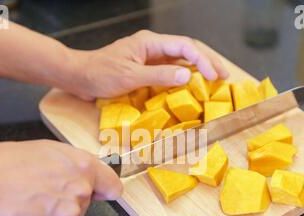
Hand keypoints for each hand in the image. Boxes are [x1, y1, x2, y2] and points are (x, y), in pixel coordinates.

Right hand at [0, 140, 121, 215]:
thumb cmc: (6, 163)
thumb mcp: (47, 151)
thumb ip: (72, 165)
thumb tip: (85, 176)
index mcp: (83, 165)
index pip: (111, 184)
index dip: (107, 189)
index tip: (105, 193)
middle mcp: (81, 189)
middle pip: (85, 203)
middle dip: (67, 201)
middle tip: (41, 192)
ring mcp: (69, 213)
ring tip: (28, 203)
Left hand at [64, 30, 228, 99]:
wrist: (80, 78)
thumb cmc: (100, 74)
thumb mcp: (130, 76)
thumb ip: (159, 76)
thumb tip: (187, 75)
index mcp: (150, 43)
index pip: (184, 46)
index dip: (202, 60)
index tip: (214, 75)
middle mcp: (152, 48)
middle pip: (187, 50)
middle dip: (207, 62)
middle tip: (224, 76)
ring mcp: (150, 58)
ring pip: (181, 60)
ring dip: (198, 70)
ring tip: (215, 80)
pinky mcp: (146, 70)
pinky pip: (170, 71)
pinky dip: (184, 77)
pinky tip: (193, 85)